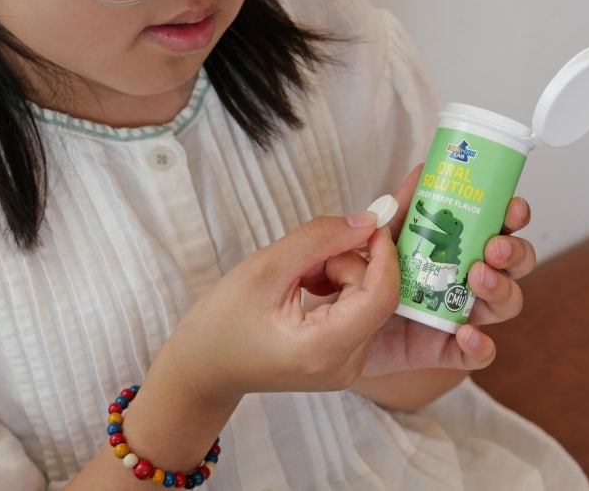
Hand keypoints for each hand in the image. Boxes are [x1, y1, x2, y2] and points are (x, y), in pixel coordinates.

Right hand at [169, 212, 399, 401]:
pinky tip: (307, 289)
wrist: (206, 367)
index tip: (370, 224)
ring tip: (299, 278)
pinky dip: (339, 288)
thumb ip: (319, 239)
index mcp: (323, 349)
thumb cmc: (223, 321)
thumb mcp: (266, 267)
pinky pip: (360, 310)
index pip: (380, 296)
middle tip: (304, 260)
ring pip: (369, 299)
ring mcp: (347, 367)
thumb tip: (367, 221)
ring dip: (340, 275)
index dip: (383, 254)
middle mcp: (344, 366)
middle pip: (375, 295)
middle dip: (346, 263)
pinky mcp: (344, 359)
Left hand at [360, 164, 535, 376]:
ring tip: (477, 278)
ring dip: (501, 289)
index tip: (512, 209)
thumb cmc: (361, 272)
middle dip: (514, 253)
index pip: (500, 227)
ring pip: (504, 305)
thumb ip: (402, 207)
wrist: (331, 318)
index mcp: (458, 245)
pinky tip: (464, 333)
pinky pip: (474, 354)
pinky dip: (479, 346)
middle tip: (493, 248)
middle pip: (513, 265)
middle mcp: (465, 278)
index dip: (514, 217)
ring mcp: (457, 313)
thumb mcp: (379, 235)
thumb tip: (424, 171)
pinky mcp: (441, 348)